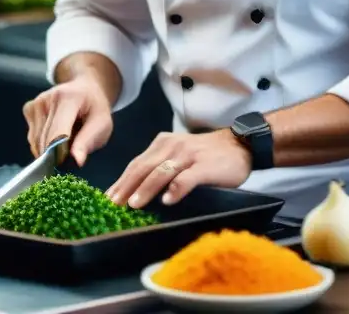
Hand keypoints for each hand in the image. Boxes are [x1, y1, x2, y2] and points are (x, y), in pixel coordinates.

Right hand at [22, 76, 112, 165]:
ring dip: (49, 151)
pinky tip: (55, 135)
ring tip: (65, 141)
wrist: (84, 89)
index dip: (60, 153)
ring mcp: (36, 103)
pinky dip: (42, 144)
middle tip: (71, 155)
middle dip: (56, 155)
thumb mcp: (102, 124)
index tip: (65, 165)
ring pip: (36, 142)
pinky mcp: (28, 109)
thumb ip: (88, 141)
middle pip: (44, 140)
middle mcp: (47, 99)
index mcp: (69, 98)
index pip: (58, 132)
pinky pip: (32, 138)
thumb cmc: (94, 109)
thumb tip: (76, 161)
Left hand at [107, 129, 252, 209]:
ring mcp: (188, 155)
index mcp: (162, 143)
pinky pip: (187, 178)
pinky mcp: (204, 166)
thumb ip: (160, 167)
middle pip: (143, 168)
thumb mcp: (178, 155)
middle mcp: (172, 146)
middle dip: (127, 187)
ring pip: (161, 172)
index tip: (108, 198)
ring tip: (134, 205)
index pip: (137, 163)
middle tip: (114, 205)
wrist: (240, 145)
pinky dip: (176, 189)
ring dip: (146, 189)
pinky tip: (168, 200)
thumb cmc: (206, 155)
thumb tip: (136, 189)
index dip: (121, 181)